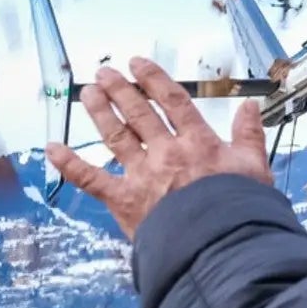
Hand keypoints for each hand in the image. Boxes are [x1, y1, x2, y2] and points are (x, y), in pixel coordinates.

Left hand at [45, 57, 271, 242]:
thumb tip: (249, 107)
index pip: (173, 101)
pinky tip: (52, 148)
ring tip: (88, 93)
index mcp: (198, 142)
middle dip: (120, 89)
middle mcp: (166, 152)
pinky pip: (90, 179)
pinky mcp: (123, 199)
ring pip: (116, 135)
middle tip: (104, 73)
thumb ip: (249, 135)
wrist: (218, 243)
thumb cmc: (239, 209)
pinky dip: (69, 164)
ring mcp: (142, 174)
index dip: (154, 79)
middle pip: (139, 112)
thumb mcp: (254, 167)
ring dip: (99, 111)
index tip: (139, 64)